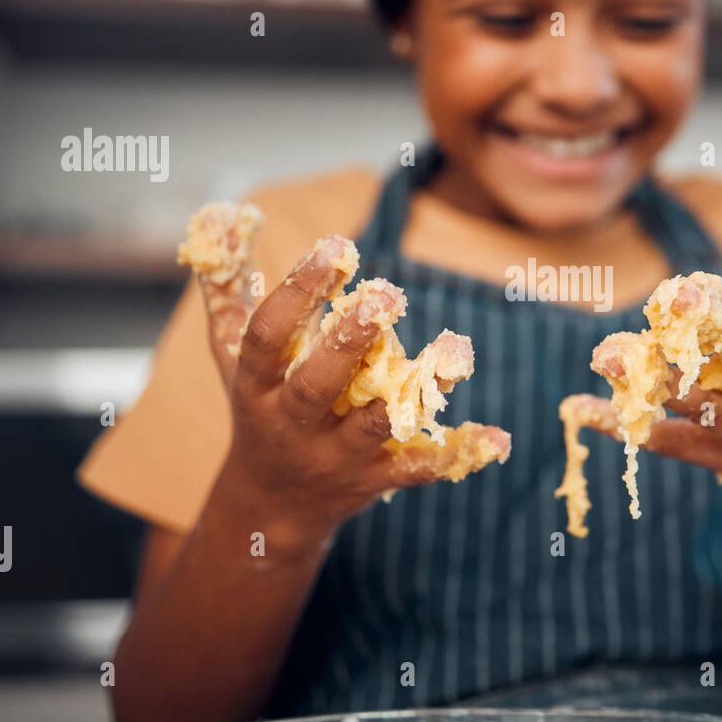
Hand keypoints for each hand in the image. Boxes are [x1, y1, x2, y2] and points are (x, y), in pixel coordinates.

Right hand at [196, 236, 504, 539]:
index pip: (268, 337)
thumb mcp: (231, 353)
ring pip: (376, 423)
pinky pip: (418, 468)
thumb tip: (222, 214)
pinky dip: (459, 455)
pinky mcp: (375, 479)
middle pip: (316, 385)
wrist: (270, 506)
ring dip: (418, 388)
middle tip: (387, 294)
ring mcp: (335, 456)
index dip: (297, 292)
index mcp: (256, 386)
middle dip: (350, 341)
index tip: (337, 247)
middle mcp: (292, 423)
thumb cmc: (257, 407)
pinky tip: (499, 439)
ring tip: (457, 347)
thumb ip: (229, 287)